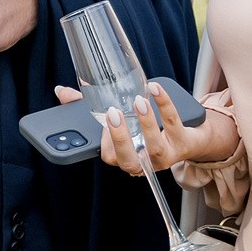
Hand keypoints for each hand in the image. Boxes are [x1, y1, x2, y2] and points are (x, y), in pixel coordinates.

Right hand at [53, 80, 239, 174]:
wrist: (189, 139)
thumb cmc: (148, 132)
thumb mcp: (120, 123)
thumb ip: (89, 110)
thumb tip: (62, 92)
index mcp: (126, 158)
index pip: (110, 157)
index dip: (106, 141)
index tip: (104, 120)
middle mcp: (144, 161)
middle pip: (129, 160)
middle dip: (120, 138)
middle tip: (113, 115)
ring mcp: (165, 154)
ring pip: (154, 146)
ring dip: (146, 123)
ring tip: (138, 101)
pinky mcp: (183, 142)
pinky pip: (173, 123)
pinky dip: (164, 105)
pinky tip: (155, 89)